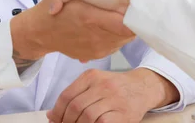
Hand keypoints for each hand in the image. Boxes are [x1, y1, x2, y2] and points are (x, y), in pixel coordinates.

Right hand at [10, 0, 135, 61]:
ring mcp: (97, 48)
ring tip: (119, 17)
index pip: (124, 21)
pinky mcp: (96, 54)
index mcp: (90, 15)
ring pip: (124, 40)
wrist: (41, 32)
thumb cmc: (55, 6)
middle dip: (132, 20)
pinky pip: (116, 46)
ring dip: (126, 29)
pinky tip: (110, 27)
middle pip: (128, 31)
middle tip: (129, 9)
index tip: (133, 5)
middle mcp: (95, 35)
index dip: (133, 13)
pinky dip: (117, 36)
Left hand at [46, 68, 179, 122]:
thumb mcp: (94, 84)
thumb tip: (51, 115)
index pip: (66, 96)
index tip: (54, 121)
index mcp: (91, 76)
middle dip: (66, 122)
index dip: (57, 112)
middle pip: (75, 107)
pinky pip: (102, 122)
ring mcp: (114, 98)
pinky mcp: (124, 113)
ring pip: (87, 116)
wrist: (143, 87)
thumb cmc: (115, 88)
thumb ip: (74, 96)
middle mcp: (103, 85)